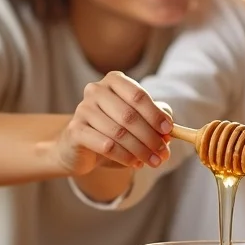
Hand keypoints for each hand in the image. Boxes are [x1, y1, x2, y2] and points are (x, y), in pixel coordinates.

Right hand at [55, 71, 173, 174]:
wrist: (80, 146)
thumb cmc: (114, 128)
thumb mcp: (138, 119)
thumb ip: (155, 120)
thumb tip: (168, 133)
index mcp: (114, 81)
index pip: (138, 96)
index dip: (155, 115)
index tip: (169, 131)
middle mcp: (96, 90)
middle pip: (129, 115)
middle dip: (151, 137)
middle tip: (164, 153)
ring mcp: (83, 109)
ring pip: (119, 133)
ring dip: (141, 150)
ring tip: (153, 162)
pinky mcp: (75, 130)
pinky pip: (106, 145)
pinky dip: (125, 157)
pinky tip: (135, 163)